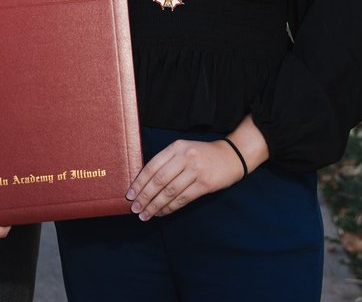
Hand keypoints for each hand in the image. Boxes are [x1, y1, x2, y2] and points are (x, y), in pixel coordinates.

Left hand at [125, 139, 242, 220]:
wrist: (231, 156)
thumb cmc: (202, 155)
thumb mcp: (183, 150)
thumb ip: (167, 162)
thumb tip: (144, 184)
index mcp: (176, 147)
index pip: (152, 166)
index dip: (139, 182)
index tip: (130, 195)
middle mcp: (185, 157)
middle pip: (159, 180)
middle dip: (145, 196)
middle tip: (135, 209)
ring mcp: (196, 170)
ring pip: (170, 192)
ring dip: (155, 206)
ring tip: (145, 215)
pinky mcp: (205, 184)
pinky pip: (183, 199)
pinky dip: (170, 207)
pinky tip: (162, 213)